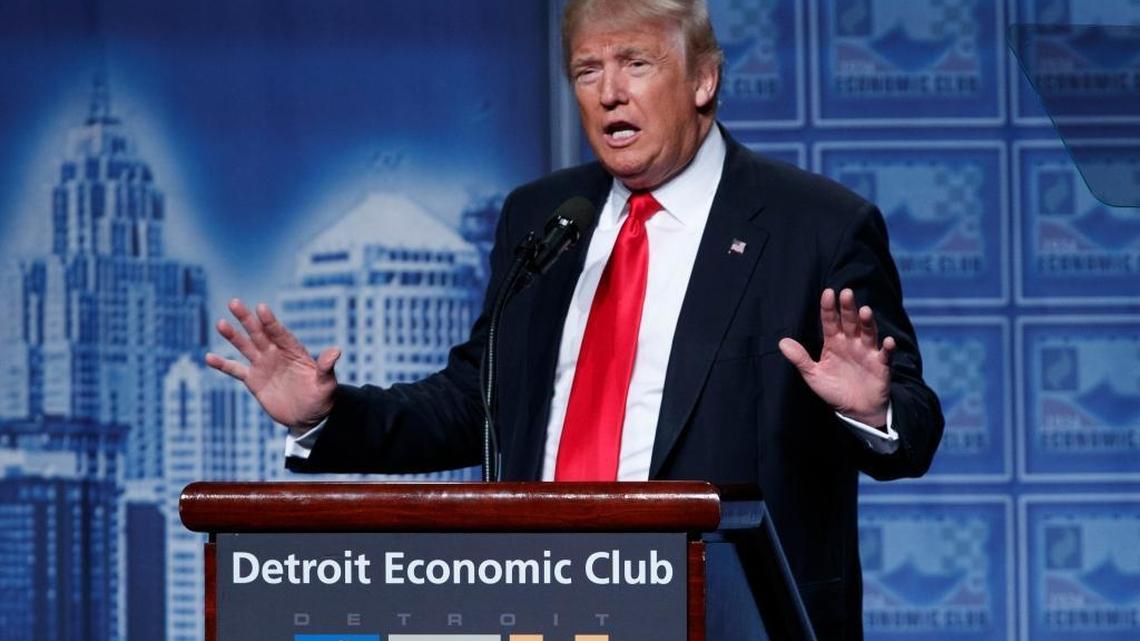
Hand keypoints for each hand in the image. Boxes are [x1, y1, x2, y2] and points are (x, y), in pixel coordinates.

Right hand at [205, 299, 340, 431]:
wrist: (308, 417)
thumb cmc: (321, 398)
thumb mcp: (326, 384)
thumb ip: (327, 368)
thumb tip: (336, 351)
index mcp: (293, 351)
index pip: (280, 333)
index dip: (271, 322)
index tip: (261, 308)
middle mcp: (276, 354)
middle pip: (259, 333)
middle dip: (247, 319)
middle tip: (234, 303)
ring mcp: (263, 366)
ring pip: (245, 347)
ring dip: (233, 336)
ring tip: (221, 324)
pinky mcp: (253, 380)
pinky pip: (236, 370)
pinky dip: (223, 365)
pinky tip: (209, 358)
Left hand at [778, 288, 893, 426]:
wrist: (856, 411)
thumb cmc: (834, 390)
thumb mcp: (814, 375)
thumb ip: (800, 359)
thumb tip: (782, 342)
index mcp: (834, 342)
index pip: (830, 321)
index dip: (829, 308)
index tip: (828, 293)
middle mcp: (852, 343)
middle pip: (850, 322)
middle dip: (849, 308)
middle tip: (847, 293)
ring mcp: (868, 352)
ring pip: (868, 333)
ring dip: (868, 322)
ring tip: (865, 311)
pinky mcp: (881, 365)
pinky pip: (885, 355)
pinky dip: (887, 348)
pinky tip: (888, 341)